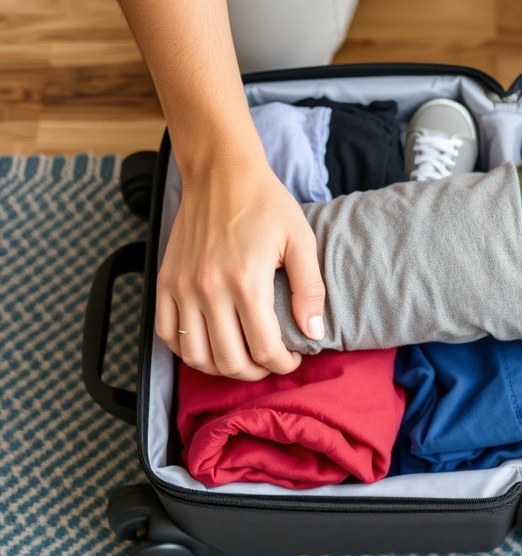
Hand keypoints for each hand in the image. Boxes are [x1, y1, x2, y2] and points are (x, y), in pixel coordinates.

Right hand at [155, 151, 325, 379]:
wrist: (221, 172)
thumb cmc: (266, 204)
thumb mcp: (300, 240)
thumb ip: (310, 289)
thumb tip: (313, 333)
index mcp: (247, 282)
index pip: (264, 348)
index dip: (283, 365)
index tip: (293, 361)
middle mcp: (209, 289)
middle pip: (229, 360)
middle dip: (255, 373)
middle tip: (270, 364)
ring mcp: (182, 287)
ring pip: (196, 355)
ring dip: (221, 368)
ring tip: (242, 360)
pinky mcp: (164, 281)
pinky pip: (167, 334)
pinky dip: (186, 350)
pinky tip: (209, 346)